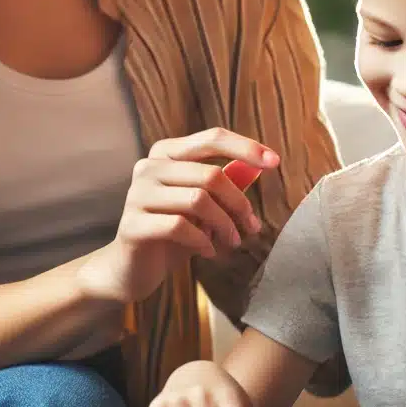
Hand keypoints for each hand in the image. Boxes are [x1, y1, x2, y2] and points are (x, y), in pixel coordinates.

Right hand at [78, 129, 275, 305]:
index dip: (246, 148)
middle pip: (210, 174)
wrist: (130, 268)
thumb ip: (225, 183)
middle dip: (239, 203)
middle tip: (251, 227)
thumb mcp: (203, 205)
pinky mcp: (133, 225)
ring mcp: (137, 194)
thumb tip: (257, 167)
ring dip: (224, 225)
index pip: (212, 138)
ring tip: (232, 242)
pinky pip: (180, 227)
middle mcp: (148, 167)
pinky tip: (207, 252)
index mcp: (166, 153)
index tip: (275, 162)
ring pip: (198, 200)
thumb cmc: (172, 232)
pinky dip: (202, 241)